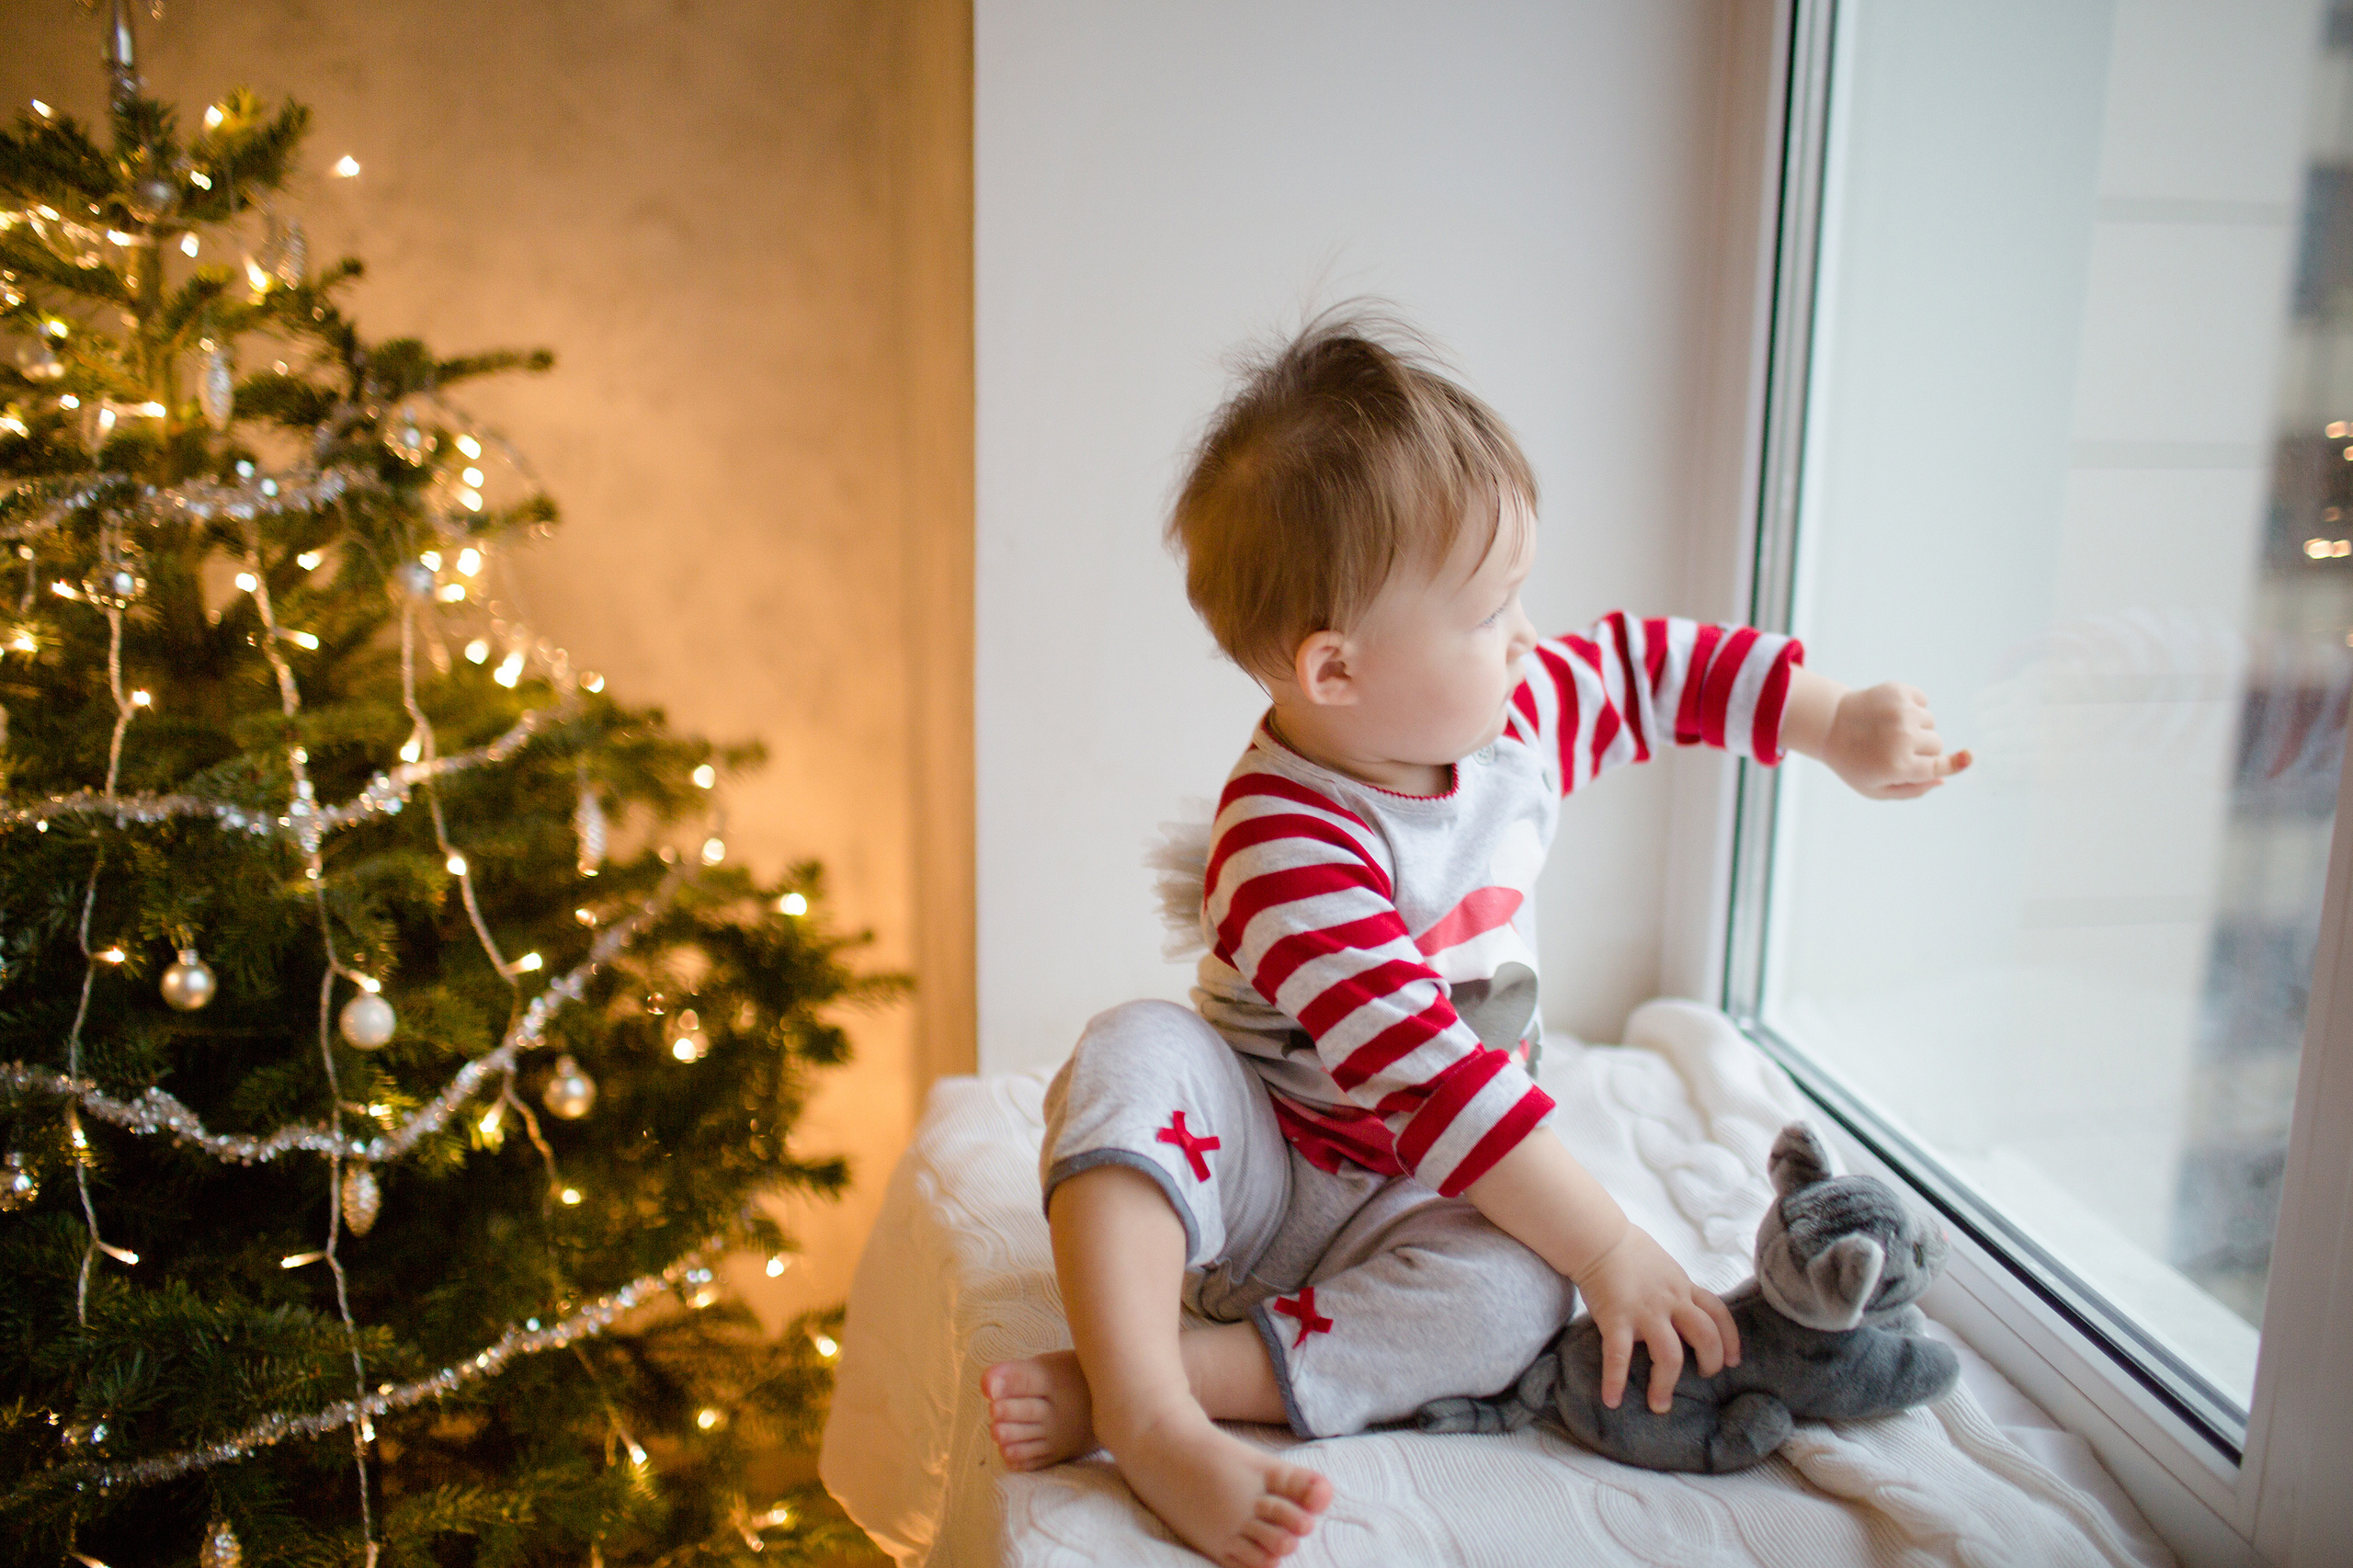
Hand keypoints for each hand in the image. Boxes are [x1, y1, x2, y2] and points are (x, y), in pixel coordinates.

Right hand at [1573, 1224, 1739, 1413]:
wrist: (1599, 1239)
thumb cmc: (1630, 1253)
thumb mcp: (1666, 1269)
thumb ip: (1678, 1290)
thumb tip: (1687, 1310)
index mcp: (1683, 1288)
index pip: (1719, 1314)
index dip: (1731, 1340)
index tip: (1732, 1361)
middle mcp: (1670, 1301)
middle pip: (1705, 1336)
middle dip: (1710, 1363)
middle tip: (1702, 1378)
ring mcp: (1644, 1312)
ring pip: (1670, 1354)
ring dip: (1666, 1384)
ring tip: (1660, 1403)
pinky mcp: (1616, 1319)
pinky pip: (1619, 1355)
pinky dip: (1615, 1381)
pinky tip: (1612, 1400)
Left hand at [1820, 682, 1970, 799]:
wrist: (1829, 725)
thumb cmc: (1854, 762)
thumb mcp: (1875, 789)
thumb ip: (1911, 790)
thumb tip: (1942, 779)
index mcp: (1898, 766)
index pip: (1937, 766)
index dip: (1955, 764)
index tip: (1969, 757)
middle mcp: (1902, 738)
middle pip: (1937, 744)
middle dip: (1923, 748)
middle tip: (1894, 748)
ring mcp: (1901, 712)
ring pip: (1931, 722)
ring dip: (1916, 727)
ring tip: (1888, 730)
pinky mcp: (1898, 691)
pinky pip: (1923, 701)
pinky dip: (1913, 707)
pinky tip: (1890, 713)